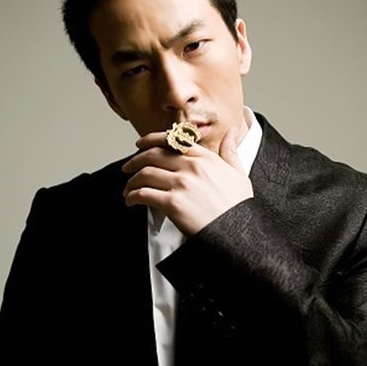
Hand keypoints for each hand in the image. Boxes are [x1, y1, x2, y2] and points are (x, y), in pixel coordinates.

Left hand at [121, 127, 253, 234]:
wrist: (238, 233)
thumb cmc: (238, 207)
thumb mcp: (239, 174)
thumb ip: (231, 151)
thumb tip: (232, 132)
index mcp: (205, 157)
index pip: (172, 140)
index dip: (151, 139)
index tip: (140, 144)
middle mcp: (192, 166)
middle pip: (153, 155)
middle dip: (135, 161)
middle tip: (127, 168)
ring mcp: (182, 184)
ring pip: (145, 173)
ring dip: (132, 181)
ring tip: (128, 189)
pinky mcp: (173, 203)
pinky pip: (144, 194)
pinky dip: (133, 196)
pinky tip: (131, 200)